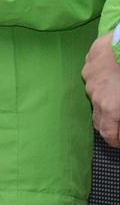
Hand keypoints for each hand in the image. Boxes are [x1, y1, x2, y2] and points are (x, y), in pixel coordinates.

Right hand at [82, 32, 119, 147]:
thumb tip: (119, 117)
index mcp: (110, 108)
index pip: (108, 135)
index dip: (116, 141)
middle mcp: (96, 96)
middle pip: (98, 120)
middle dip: (108, 125)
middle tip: (118, 123)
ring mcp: (90, 79)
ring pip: (94, 97)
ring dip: (104, 101)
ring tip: (116, 95)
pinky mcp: (88, 63)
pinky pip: (92, 78)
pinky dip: (101, 82)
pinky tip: (111, 75)